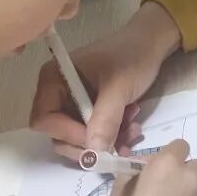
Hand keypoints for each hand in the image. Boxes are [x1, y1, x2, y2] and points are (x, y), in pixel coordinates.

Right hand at [30, 2, 180, 154]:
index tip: (98, 140)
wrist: (152, 43)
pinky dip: (112, 137)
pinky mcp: (90, 111)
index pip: (44, 120)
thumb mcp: (119, 87)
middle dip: (91, 143)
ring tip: (133, 130)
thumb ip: (105, 119)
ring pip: (80, 139)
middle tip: (119, 141)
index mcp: (54, 79)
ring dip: (106, 141)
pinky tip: (132, 128)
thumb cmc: (132, 56)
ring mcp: (73, 104)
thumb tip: (94, 152)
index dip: (68, 135)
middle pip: (59, 135)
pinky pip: (94, 134)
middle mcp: (58, 94)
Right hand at [68, 139, 196, 195]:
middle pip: (194, 165)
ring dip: (189, 187)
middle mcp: (189, 176)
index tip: (160, 169)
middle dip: (182, 172)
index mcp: (168, 162)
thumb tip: (151, 164)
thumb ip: (143, 166)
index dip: (170, 156)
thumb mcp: (124, 181)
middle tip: (165, 187)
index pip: (180, 146)